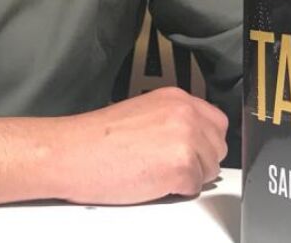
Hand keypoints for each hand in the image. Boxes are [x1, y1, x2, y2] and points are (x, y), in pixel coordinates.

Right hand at [52, 87, 227, 204]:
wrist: (72, 153)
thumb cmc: (96, 139)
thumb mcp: (143, 113)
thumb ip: (172, 120)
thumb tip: (194, 140)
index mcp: (176, 98)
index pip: (216, 122)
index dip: (203, 142)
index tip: (192, 151)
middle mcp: (185, 113)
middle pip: (218, 147)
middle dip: (200, 161)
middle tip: (169, 165)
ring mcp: (186, 138)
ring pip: (210, 169)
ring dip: (189, 177)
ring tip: (156, 172)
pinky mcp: (181, 166)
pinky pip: (195, 189)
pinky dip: (177, 192)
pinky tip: (152, 182)